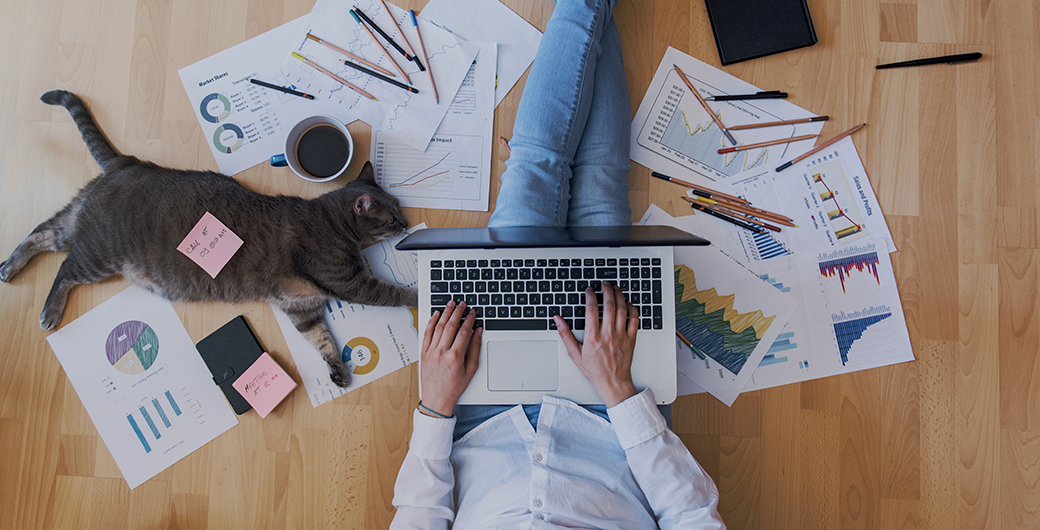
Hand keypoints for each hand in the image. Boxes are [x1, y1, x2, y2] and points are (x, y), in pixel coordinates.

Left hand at [420, 301, 481, 416]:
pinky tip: (436, 314)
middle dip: (457, 312)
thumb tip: (478, 332)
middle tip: (462, 303)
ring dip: (445, 313)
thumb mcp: (471, 369)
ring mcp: (431, 352)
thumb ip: (475, 349)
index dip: (469, 319)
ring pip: (438, 327)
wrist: (437, 399)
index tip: (472, 312)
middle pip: (450, 326)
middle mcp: (441, 352)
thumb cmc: (454, 387)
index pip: (464, 331)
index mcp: (455, 357)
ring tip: (451, 304)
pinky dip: (431, 322)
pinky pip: (427, 333)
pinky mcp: (423, 353)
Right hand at [555, 282, 638, 406]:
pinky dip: (632, 309)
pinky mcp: (631, 339)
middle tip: (604, 284)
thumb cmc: (595, 370)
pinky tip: (628, 303)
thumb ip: (565, 335)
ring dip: (619, 296)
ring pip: (622, 310)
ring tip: (615, 289)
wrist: (612, 382)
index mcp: (593, 338)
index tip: (589, 291)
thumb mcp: (575, 354)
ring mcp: (621, 336)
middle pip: (609, 306)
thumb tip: (558, 320)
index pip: (592, 310)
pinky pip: (634, 320)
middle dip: (606, 291)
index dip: (590, 297)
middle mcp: (608, 335)